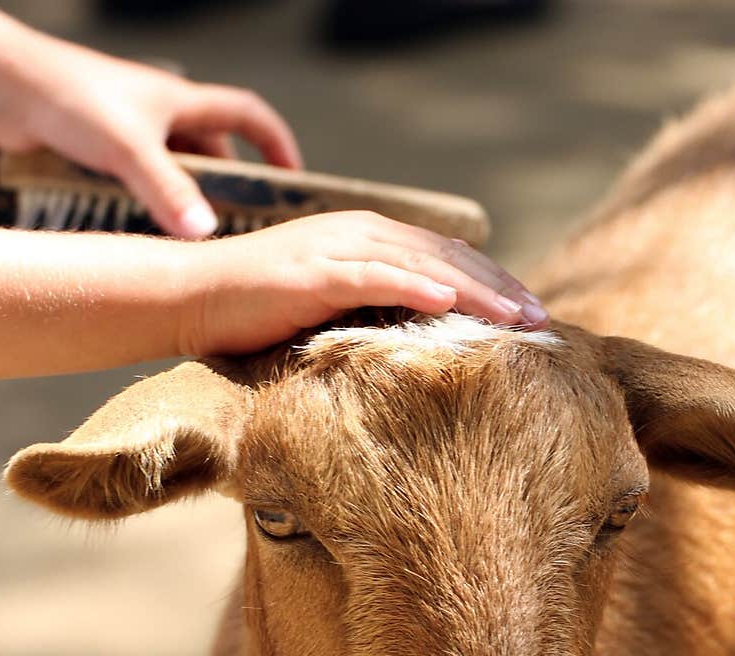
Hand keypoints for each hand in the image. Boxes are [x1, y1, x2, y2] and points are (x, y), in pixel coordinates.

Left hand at [0, 5, 300, 237]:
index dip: (276, 144)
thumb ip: (168, 194)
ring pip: (177, 168)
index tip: (293, 178)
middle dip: (232, 186)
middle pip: (215, 150)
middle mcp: (162, 113)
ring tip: (201, 236)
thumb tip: (206, 234)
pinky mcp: (105, 147)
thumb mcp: (130, 150)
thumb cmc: (70, 99)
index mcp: (181, 101)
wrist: (8, 86)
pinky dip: (155, 202)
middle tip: (244, 226)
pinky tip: (153, 229)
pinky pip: (144, 178)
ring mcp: (133, 130)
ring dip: (190, 198)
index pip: (248, 115)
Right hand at [181, 211, 548, 356]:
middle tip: (543, 321)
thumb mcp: (328, 308)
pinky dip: (414, 286)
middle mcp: (361, 233)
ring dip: (475, 291)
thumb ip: (371, 311)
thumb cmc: (256, 312)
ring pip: (423, 264)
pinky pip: (374, 277)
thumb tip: (415, 344)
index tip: (530, 316)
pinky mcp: (313, 273)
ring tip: (516, 319)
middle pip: (448, 256)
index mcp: (369, 239)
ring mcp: (338, 249)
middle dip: (500, 288)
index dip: (493, 284)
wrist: (191, 298)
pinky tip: (448, 302)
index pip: (446, 257)